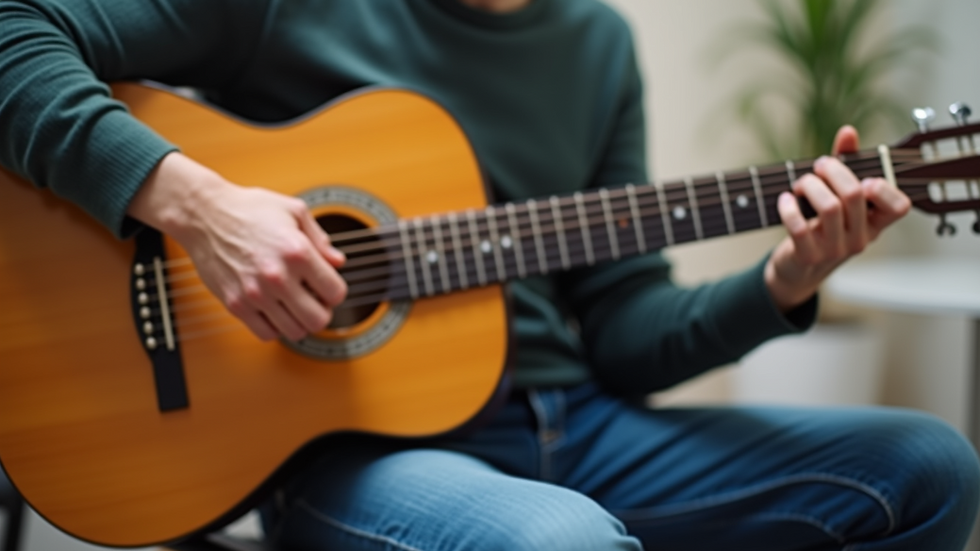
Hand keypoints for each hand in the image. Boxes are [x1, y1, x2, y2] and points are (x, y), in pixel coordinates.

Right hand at [128, 153, 346, 340]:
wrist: (204, 215)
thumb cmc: (249, 209)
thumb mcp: (294, 211)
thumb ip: (320, 239)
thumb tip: (338, 262)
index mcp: (298, 252)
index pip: (335, 293)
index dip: (335, 290)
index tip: (327, 285)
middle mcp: (278, 277)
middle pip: (318, 320)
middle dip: (322, 310)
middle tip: (314, 300)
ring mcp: (255, 294)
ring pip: (294, 332)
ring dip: (299, 321)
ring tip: (293, 304)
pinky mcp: (236, 304)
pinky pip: (266, 333)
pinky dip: (275, 327)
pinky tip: (274, 310)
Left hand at [764, 126, 910, 311]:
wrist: (798, 267)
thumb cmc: (821, 224)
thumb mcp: (837, 196)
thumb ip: (845, 163)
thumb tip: (848, 132)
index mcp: (875, 223)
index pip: (900, 207)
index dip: (885, 188)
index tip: (864, 178)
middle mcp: (861, 238)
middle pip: (855, 194)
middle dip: (832, 170)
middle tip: (818, 166)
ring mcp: (835, 250)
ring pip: (829, 207)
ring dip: (810, 185)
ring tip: (801, 183)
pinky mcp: (808, 256)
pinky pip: (799, 227)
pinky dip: (788, 207)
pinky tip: (784, 199)